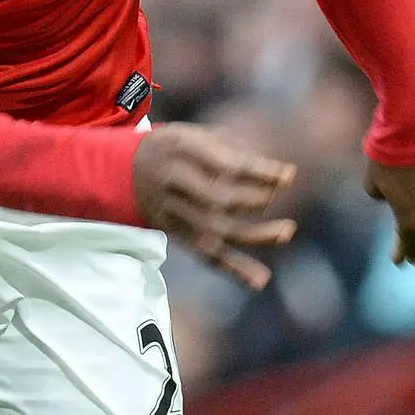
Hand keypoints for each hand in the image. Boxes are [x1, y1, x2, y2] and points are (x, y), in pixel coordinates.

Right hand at [133, 122, 297, 288]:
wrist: (124, 172)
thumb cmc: (174, 148)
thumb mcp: (193, 134)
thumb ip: (229, 148)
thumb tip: (272, 174)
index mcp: (182, 149)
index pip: (227, 165)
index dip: (261, 172)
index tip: (291, 176)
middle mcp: (175, 182)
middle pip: (218, 200)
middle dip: (254, 200)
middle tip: (274, 197)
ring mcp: (174, 212)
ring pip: (216, 231)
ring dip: (255, 236)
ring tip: (286, 232)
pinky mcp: (178, 235)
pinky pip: (207, 255)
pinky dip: (235, 269)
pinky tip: (260, 280)